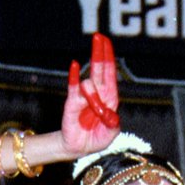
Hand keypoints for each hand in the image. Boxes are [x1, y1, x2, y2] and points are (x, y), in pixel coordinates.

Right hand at [61, 34, 119, 156]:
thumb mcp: (111, 133)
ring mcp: (84, 96)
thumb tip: (108, 112)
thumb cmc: (97, 138)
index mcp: (109, 97)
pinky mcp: (72, 102)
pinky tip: (75, 66)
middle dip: (99, 52)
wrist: (80, 148)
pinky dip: (74, 76)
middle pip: (99, 68)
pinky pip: (73, 87)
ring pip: (89, 83)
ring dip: (92, 95)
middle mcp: (97, 93)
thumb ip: (112, 123)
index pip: (110, 73)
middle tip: (98, 37)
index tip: (107, 42)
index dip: (109, 57)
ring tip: (94, 111)